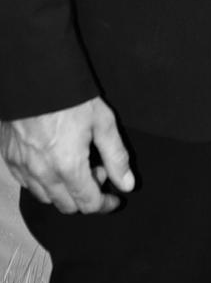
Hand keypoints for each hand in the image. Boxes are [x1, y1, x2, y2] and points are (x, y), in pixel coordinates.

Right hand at [0, 99, 134, 214]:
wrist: (34, 76)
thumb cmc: (69, 96)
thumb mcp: (102, 122)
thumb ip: (116, 156)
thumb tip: (127, 184)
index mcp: (68, 166)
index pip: (88, 204)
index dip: (105, 204)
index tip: (114, 199)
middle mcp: (42, 173)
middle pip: (67, 206)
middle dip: (86, 195)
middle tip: (97, 170)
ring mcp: (22, 167)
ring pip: (45, 197)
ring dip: (64, 190)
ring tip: (76, 162)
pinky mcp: (9, 159)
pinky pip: (27, 183)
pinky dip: (43, 181)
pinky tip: (54, 161)